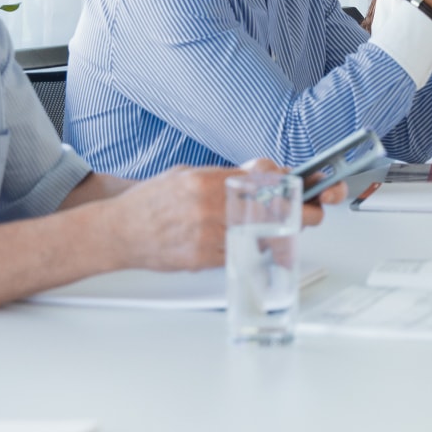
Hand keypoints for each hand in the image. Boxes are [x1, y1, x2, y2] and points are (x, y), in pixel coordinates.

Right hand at [114, 160, 340, 270]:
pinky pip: (241, 254)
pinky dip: (253, 249)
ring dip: (278, 232)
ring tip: (283, 227)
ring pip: (261, 236)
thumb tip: (263, 171)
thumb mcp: (189, 174)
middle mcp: (208, 208)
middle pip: (269, 211)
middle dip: (298, 212)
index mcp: (206, 181)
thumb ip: (226, 174)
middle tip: (311, 212)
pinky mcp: (203, 260)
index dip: (291, 185)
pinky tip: (255, 242)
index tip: (308, 187)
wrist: (119, 232)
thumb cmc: (153, 201)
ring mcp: (206, 237)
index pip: (262, 180)